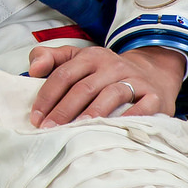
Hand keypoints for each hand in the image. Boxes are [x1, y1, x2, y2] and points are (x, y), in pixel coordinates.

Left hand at [27, 44, 183, 126]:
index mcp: (90, 56)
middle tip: (49, 129)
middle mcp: (112, 65)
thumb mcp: (77, 57)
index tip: (36, 117)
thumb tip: (32, 69)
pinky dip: (128, 118)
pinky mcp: (154, 96)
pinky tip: (113, 130)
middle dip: (64, 110)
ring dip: (91, 114)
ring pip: (110, 95)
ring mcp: (135, 79)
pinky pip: (141, 107)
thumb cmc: (105, 70)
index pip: (63, 75)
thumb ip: (49, 58)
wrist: (153, 71)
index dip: (47, 96)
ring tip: (76, 130)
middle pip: (84, 88)